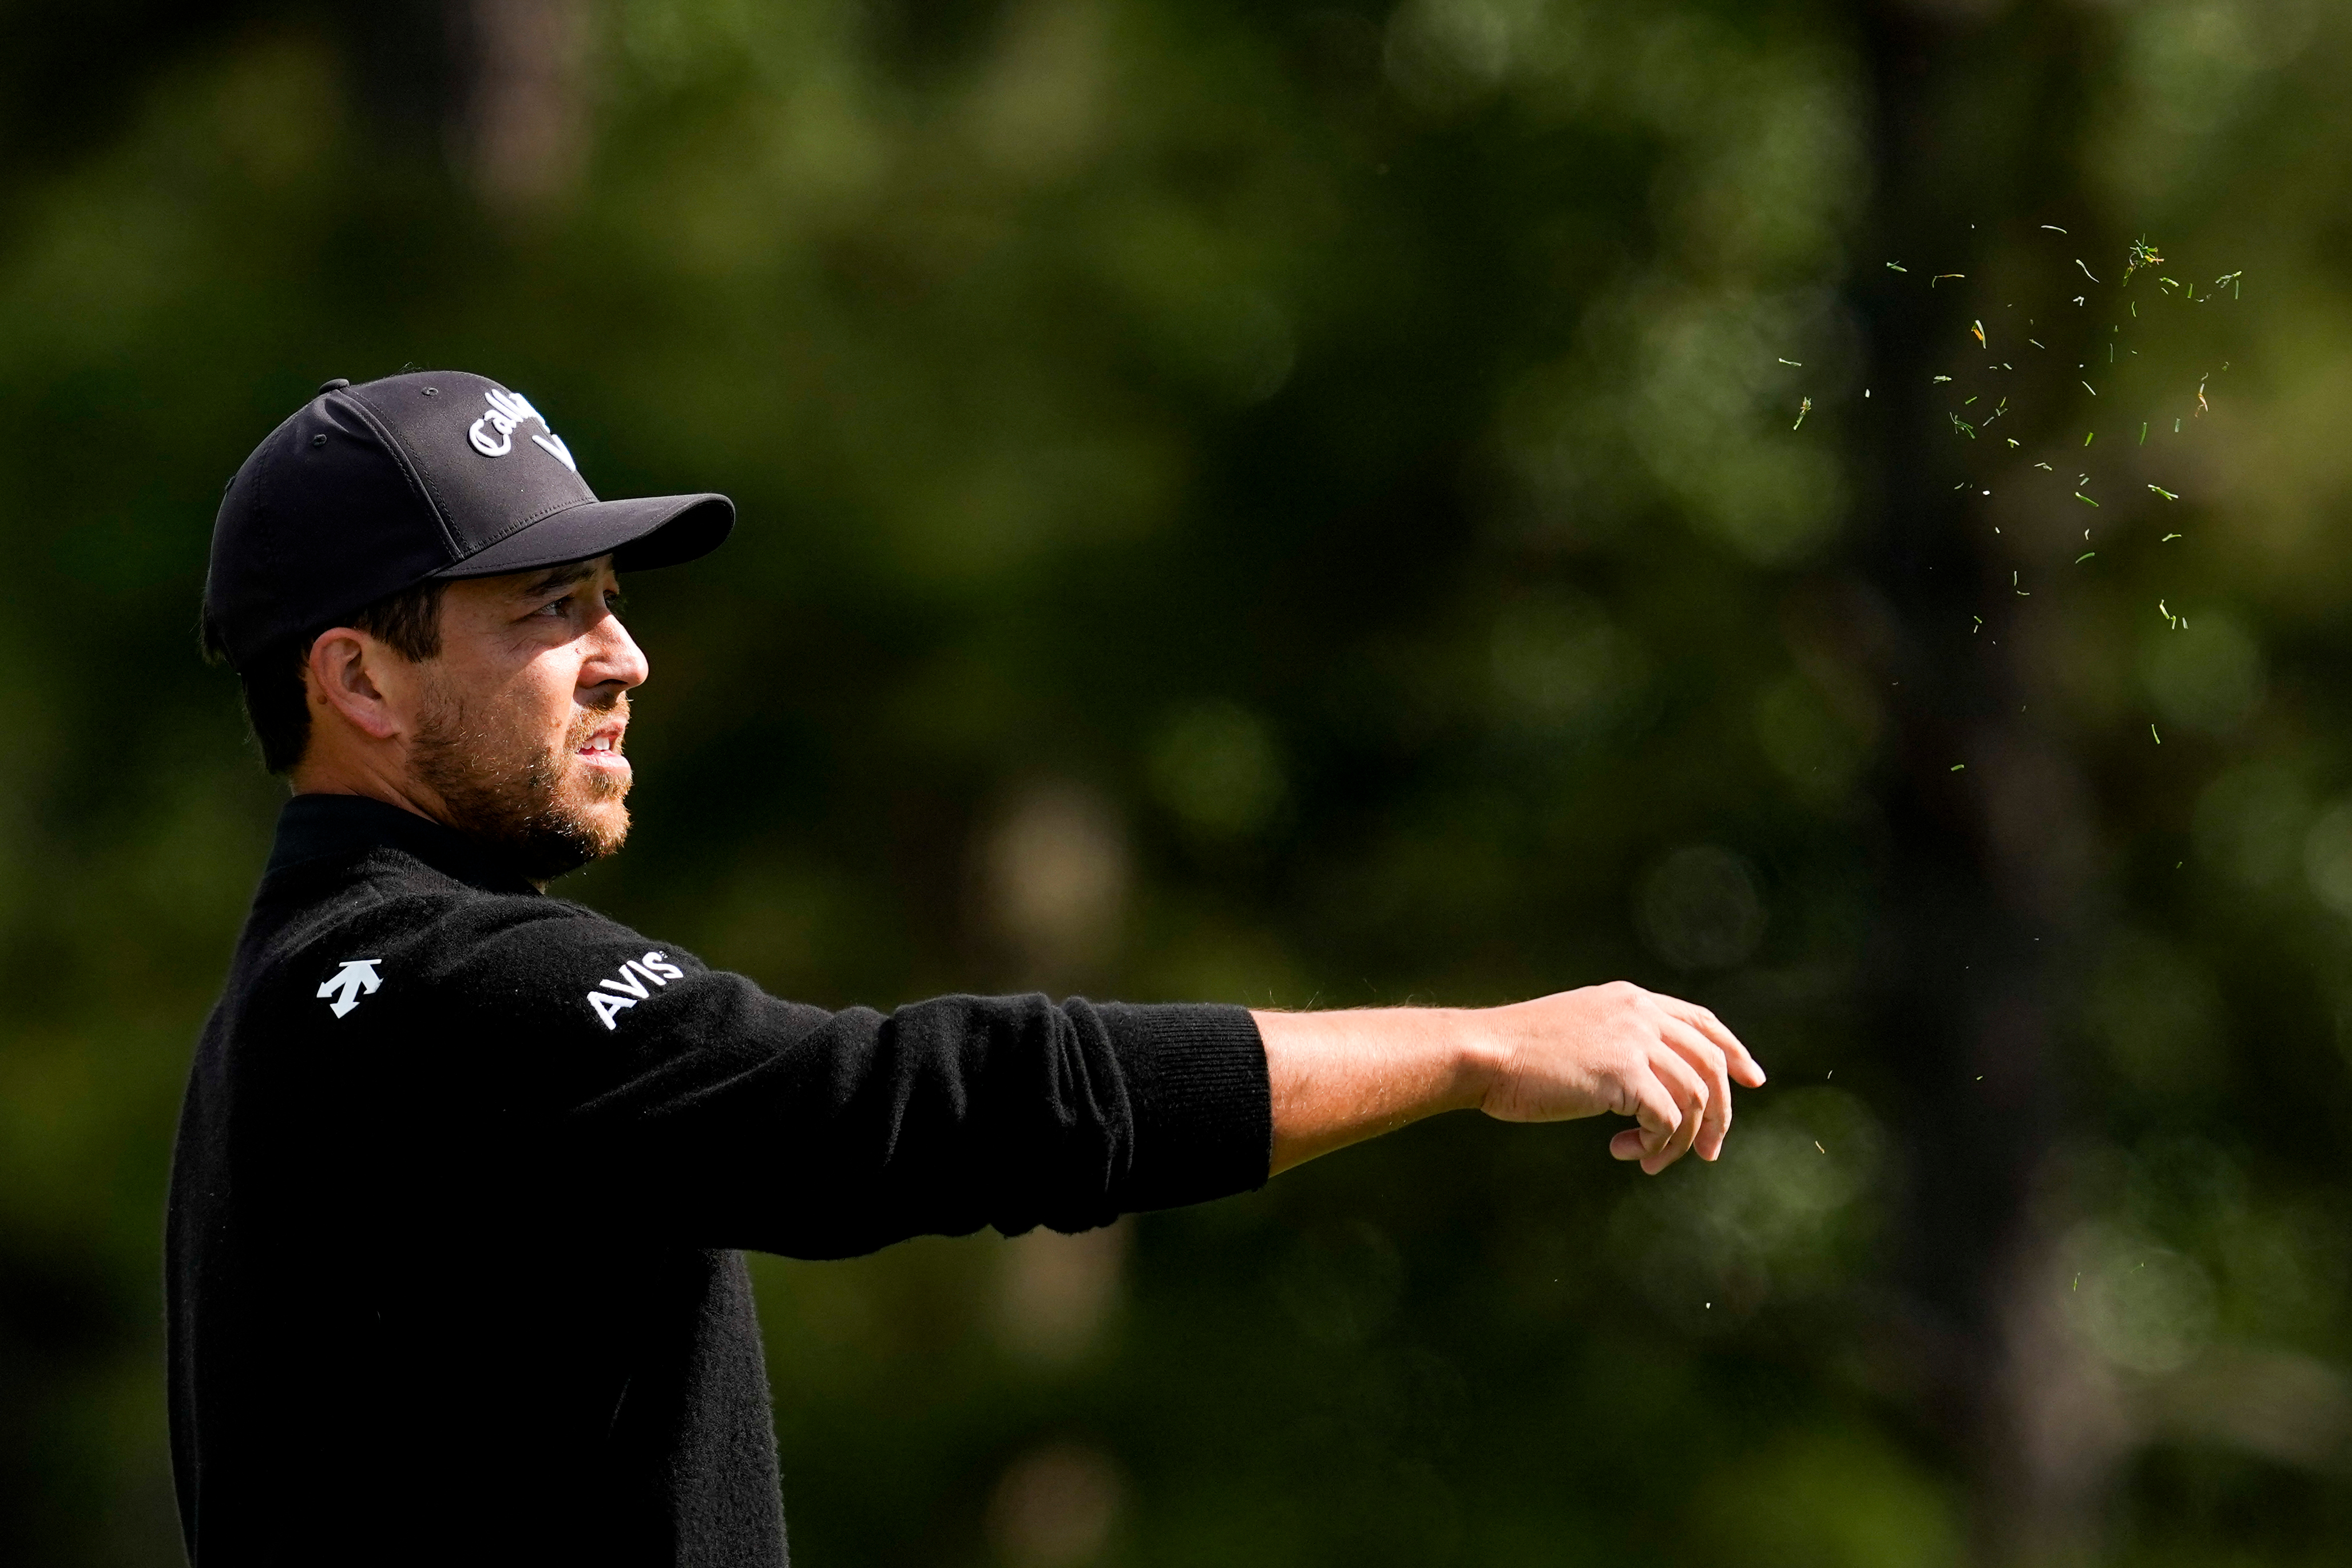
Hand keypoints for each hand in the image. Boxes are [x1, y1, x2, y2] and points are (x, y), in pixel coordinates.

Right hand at [1472, 982, 1764, 1173]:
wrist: (1484, 1054)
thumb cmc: (1518, 1053)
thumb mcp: (1579, 1031)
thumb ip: (1617, 1041)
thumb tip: (1649, 1082)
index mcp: (1631, 1000)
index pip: (1702, 1021)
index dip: (1733, 1052)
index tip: (1751, 1081)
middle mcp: (1640, 1013)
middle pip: (1711, 1063)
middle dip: (1720, 1114)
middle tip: (1708, 1152)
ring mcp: (1634, 1041)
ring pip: (1696, 1098)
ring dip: (1680, 1141)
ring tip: (1649, 1161)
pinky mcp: (1624, 1074)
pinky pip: (1669, 1120)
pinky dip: (1658, 1146)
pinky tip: (1627, 1152)